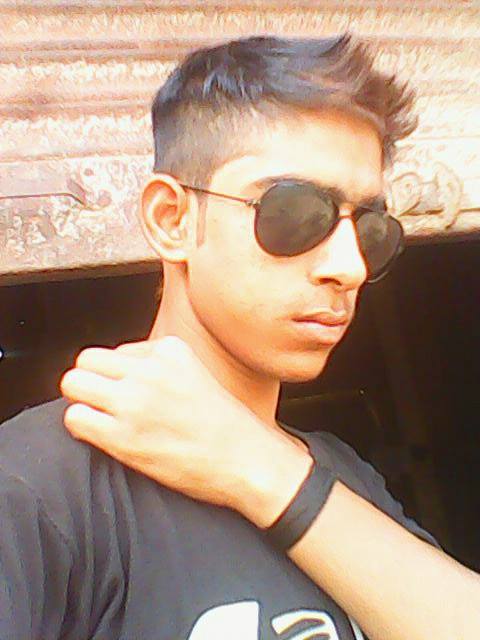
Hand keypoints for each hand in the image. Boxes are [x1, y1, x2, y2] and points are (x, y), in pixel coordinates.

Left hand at [60, 336, 311, 526]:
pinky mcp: (123, 436)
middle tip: (106, 405)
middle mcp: (149, 369)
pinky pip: (74, 418)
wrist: (248, 461)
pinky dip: (82, 426)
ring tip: (103, 419)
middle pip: (87, 360)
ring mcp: (135, 400)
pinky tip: (104, 437)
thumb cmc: (225, 425)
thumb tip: (115, 371)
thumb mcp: (196, 374)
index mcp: (169, 349)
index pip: (117, 352)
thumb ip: (158, 366)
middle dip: (91, 381)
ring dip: (83, 401)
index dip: (120, 377)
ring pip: (73, 383)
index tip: (138, 397)